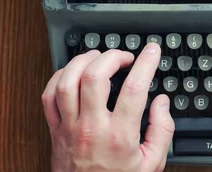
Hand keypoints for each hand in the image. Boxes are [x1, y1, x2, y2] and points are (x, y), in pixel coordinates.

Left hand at [41, 44, 174, 171]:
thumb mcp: (152, 164)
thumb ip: (162, 131)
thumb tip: (162, 103)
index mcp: (119, 136)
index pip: (134, 88)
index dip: (146, 63)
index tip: (152, 52)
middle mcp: (92, 128)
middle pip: (95, 77)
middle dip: (112, 56)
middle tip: (124, 56)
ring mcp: (69, 128)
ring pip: (67, 81)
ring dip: (83, 61)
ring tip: (98, 57)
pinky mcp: (54, 130)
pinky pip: (49, 95)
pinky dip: (59, 76)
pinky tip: (73, 72)